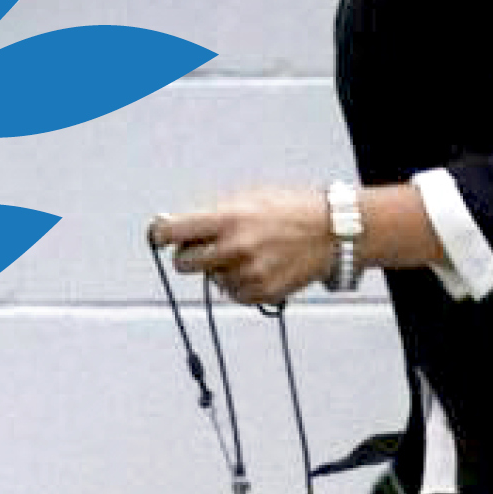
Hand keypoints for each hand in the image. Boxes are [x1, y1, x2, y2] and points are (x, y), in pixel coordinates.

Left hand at [147, 187, 333, 305]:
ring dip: (221, 270)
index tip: (159, 237)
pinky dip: (239, 284)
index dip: (160, 235)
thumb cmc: (291, 210)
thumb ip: (212, 215)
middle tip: (206, 248)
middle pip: (183, 264)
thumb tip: (178, 229)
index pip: (173, 232)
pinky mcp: (263, 293)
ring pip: (211, 280)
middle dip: (189, 256)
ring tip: (248, 254)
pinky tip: (259, 267)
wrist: (333, 232)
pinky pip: (233, 294)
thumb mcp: (248, 199)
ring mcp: (249, 273)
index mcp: (228, 218)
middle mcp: (235, 248)